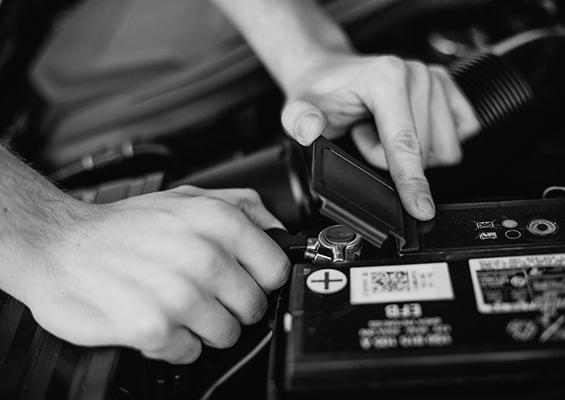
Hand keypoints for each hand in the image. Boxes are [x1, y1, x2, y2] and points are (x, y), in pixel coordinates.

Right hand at [21, 186, 289, 363]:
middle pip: (254, 307)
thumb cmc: (125, 226)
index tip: (244, 280)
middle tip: (203, 292)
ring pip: (227, 335)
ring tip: (175, 303)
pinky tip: (156, 317)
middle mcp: (204, 257)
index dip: (260, 279)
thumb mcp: (189, 197)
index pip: (277, 270)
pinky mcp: (155, 328)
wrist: (59, 244)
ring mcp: (181, 295)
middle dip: (232, 305)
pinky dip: (175, 343)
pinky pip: (191, 352)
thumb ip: (243, 208)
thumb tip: (279, 232)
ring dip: (203, 327)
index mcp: (219, 222)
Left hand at [281, 54, 479, 219]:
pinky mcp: (448, 88)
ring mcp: (435, 79)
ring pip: (443, 148)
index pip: (405, 143)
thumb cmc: (320, 92)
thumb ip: (300, 120)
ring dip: (411, 152)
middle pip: (424, 152)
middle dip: (390, 159)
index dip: (412, 181)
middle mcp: (416, 74)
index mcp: (386, 78)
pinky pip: (458, 134)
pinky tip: (404, 128)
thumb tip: (311, 128)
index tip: (421, 209)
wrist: (330, 72)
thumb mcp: (297, 108)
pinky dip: (431, 143)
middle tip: (364, 136)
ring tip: (380, 131)